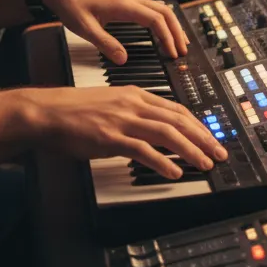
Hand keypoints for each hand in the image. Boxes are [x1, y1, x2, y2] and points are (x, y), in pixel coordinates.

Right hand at [27, 85, 228, 178]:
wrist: (46, 112)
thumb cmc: (72, 111)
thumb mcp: (109, 103)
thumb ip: (132, 112)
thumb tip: (153, 129)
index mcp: (133, 95)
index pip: (175, 108)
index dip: (198, 124)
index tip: (211, 137)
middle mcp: (131, 104)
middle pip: (178, 120)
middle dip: (203, 138)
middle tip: (219, 153)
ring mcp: (122, 121)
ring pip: (167, 133)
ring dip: (190, 150)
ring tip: (205, 164)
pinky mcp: (110, 138)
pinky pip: (143, 150)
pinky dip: (162, 162)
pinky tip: (173, 172)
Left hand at [41, 0, 189, 60]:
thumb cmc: (69, 4)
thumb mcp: (84, 28)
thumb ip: (104, 43)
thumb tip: (123, 59)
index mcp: (123, 5)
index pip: (155, 19)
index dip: (167, 37)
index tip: (172, 54)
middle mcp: (129, 0)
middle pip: (164, 11)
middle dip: (176, 31)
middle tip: (183, 51)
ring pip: (159, 8)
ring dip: (171, 24)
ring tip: (178, 43)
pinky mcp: (123, 2)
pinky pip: (149, 9)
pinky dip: (161, 20)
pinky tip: (161, 31)